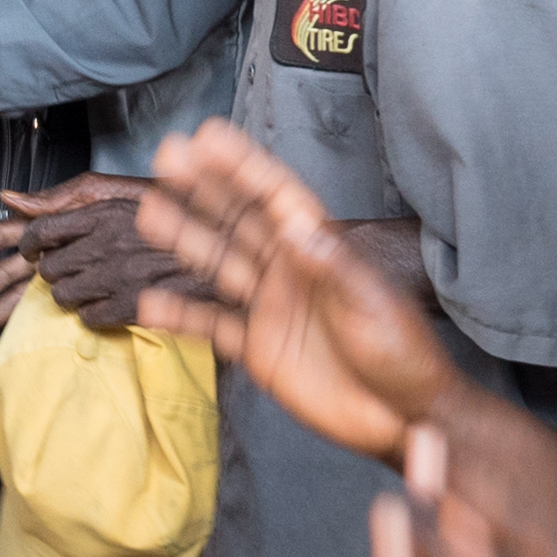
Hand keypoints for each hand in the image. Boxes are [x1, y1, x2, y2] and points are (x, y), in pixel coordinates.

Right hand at [0, 174, 180, 339]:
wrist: (190, 231)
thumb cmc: (146, 206)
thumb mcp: (99, 195)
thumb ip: (55, 200)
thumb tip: (8, 197)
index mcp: (54, 225)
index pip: (1, 235)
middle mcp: (57, 253)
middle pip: (4, 272)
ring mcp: (72, 275)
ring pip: (22, 297)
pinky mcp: (92, 297)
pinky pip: (53, 312)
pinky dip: (28, 325)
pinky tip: (7, 338)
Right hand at [131, 118, 459, 469]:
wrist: (406, 418)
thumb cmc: (404, 355)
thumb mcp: (372, 305)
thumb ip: (332, 266)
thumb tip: (294, 224)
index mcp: (321, 251)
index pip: (277, 198)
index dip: (243, 166)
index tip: (208, 137)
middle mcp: (291, 271)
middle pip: (240, 220)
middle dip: (205, 188)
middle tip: (167, 156)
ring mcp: (272, 308)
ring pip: (219, 263)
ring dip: (186, 238)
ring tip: (150, 213)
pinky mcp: (261, 349)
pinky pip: (214, 327)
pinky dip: (183, 316)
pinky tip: (150, 305)